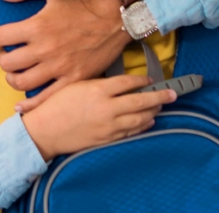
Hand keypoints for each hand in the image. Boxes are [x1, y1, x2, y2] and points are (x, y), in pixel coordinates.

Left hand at [0, 0, 131, 109]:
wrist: (119, 13)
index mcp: (36, 26)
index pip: (0, 37)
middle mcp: (44, 49)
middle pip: (8, 63)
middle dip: (1, 60)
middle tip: (4, 57)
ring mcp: (59, 67)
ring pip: (23, 82)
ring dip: (13, 79)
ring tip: (15, 74)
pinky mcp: (74, 78)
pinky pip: (47, 97)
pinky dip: (31, 103)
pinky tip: (23, 104)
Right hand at [21, 75, 175, 159]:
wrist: (46, 130)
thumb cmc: (56, 104)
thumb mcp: (75, 84)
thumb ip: (98, 83)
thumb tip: (118, 83)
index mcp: (98, 90)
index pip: (128, 82)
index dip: (142, 80)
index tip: (150, 79)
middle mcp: (107, 108)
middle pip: (140, 101)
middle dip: (159, 96)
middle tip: (173, 93)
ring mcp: (109, 125)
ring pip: (139, 118)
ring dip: (153, 111)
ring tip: (161, 106)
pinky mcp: (107, 139)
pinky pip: (131, 132)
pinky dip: (143, 125)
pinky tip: (148, 121)